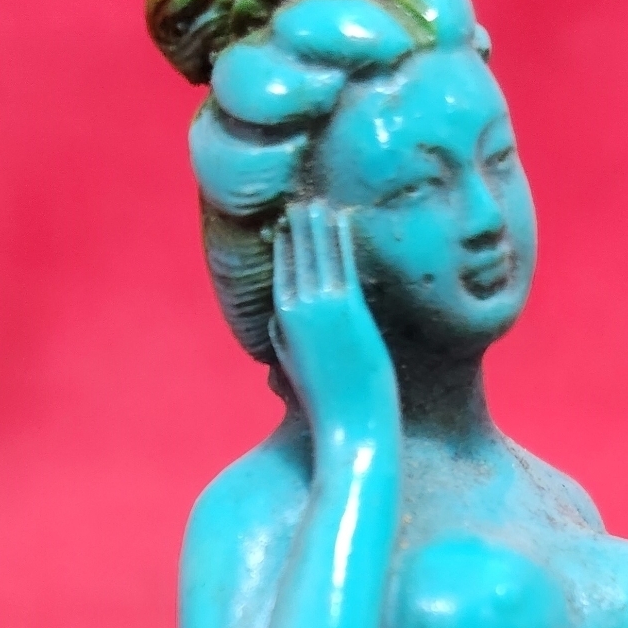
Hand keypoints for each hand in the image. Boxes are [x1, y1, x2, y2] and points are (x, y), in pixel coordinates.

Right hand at [270, 201, 396, 435]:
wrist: (350, 425)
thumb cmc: (328, 403)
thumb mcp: (296, 369)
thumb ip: (284, 340)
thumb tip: (277, 322)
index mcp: (284, 324)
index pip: (280, 273)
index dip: (283, 247)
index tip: (285, 225)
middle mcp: (298, 311)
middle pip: (295, 258)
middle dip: (297, 228)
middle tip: (300, 202)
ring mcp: (323, 308)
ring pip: (317, 254)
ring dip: (316, 225)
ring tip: (318, 202)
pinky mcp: (348, 310)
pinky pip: (342, 263)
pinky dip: (339, 238)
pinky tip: (341, 219)